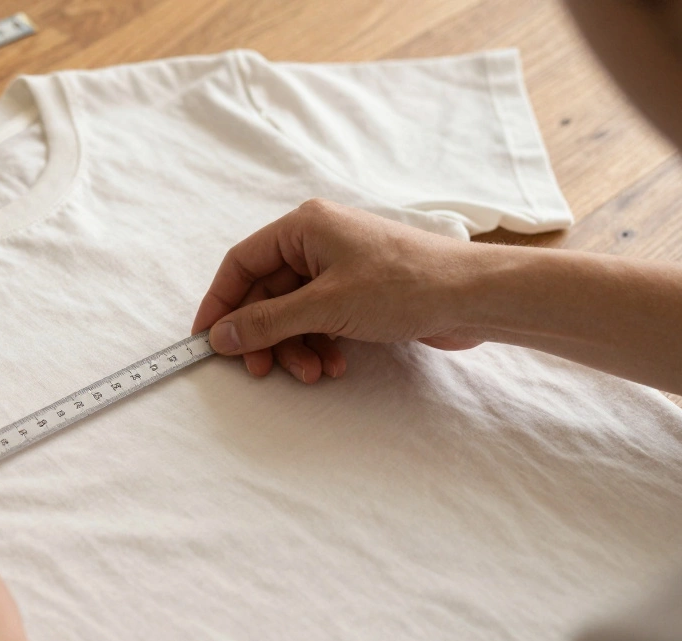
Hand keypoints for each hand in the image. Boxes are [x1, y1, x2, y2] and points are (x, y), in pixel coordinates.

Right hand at [192, 198, 482, 381]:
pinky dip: (319, 344)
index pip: (242, 262)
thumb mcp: (325, 306)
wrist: (474, 297)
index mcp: (304, 227)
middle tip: (260, 370)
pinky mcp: (359, 292)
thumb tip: (221, 335)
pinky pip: (320, 319)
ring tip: (311, 372)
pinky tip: (334, 364)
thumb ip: (266, 322)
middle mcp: (318, 242)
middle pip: (266, 293)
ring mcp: (340, 267)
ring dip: (295, 346)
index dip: (220, 302)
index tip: (207, 340)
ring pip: (293, 312)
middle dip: (264, 335)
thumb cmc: (405, 285)